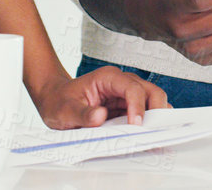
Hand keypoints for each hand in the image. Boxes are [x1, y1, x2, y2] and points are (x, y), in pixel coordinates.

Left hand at [31, 65, 169, 128]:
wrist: (55, 100)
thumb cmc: (59, 101)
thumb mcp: (65, 110)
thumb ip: (82, 114)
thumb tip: (100, 117)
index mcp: (108, 78)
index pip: (132, 88)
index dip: (138, 106)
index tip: (136, 125)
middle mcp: (121, 82)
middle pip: (150, 91)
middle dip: (156, 109)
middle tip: (153, 131)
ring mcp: (125, 94)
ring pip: (152, 100)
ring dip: (155, 116)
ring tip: (153, 134)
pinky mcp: (126, 106)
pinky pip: (144, 112)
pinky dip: (149, 122)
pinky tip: (146, 134)